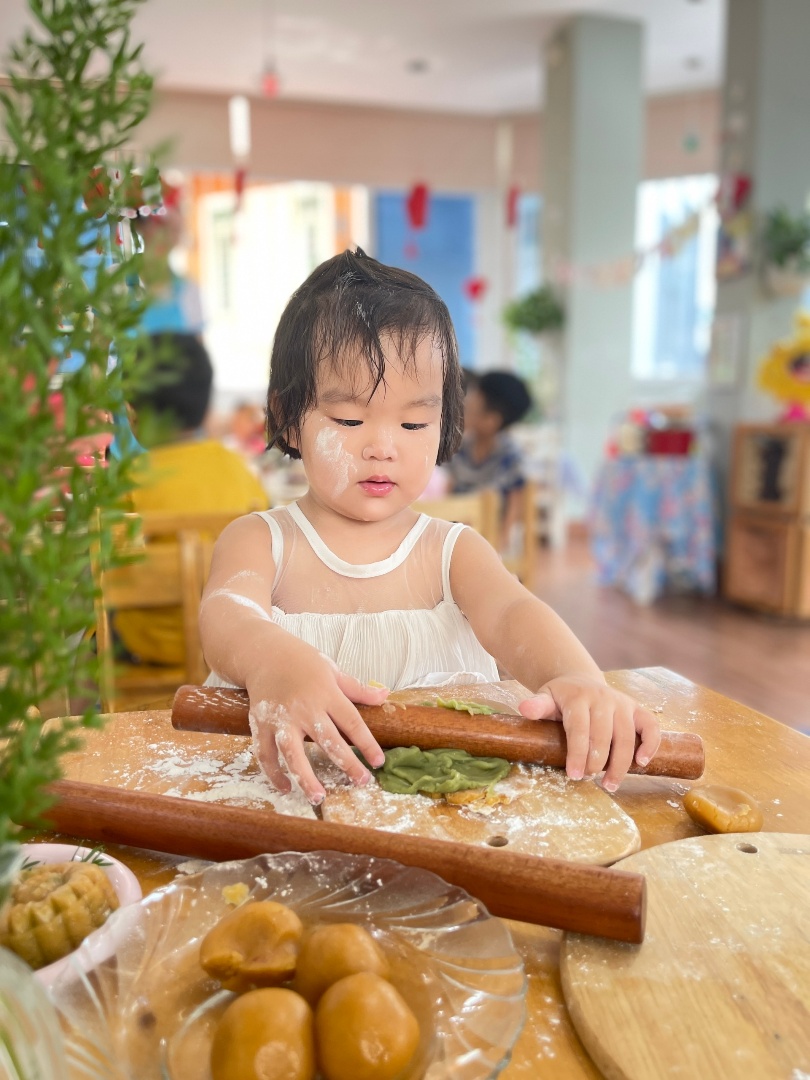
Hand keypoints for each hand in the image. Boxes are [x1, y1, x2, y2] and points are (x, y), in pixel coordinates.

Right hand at [246, 644, 386, 804]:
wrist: (264, 653)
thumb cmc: (303, 661)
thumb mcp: (332, 670)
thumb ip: (357, 689)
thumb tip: (385, 695)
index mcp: (326, 693)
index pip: (352, 722)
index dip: (367, 744)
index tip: (378, 762)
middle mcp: (304, 707)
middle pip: (328, 741)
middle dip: (347, 764)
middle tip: (361, 782)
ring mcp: (281, 718)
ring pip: (293, 753)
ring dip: (305, 777)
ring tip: (318, 797)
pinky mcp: (260, 724)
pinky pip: (266, 754)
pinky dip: (273, 773)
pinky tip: (285, 787)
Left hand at [518, 676, 659, 790]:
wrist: (580, 681)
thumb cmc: (561, 697)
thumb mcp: (545, 698)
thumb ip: (537, 706)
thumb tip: (524, 709)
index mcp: (578, 697)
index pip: (579, 728)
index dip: (577, 753)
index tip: (574, 775)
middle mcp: (603, 699)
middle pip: (604, 735)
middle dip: (597, 762)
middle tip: (588, 780)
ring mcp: (622, 703)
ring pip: (627, 736)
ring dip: (621, 763)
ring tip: (610, 784)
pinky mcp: (637, 709)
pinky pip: (650, 726)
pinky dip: (650, 744)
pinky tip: (642, 763)